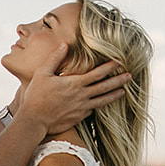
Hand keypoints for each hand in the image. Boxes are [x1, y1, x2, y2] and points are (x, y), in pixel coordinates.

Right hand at [16, 42, 130, 135]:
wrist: (34, 120)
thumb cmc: (35, 96)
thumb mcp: (43, 73)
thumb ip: (55, 58)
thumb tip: (64, 44)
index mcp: (74, 84)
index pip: (96, 74)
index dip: (109, 67)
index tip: (119, 62)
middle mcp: (81, 96)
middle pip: (104, 87)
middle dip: (118, 81)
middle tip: (130, 76)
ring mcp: (81, 109)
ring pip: (102, 101)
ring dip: (114, 95)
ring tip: (123, 92)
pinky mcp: (78, 118)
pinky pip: (91, 110)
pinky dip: (98, 105)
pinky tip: (102, 103)